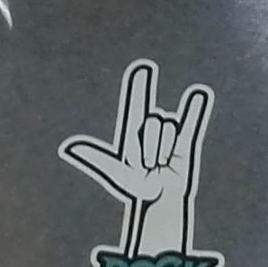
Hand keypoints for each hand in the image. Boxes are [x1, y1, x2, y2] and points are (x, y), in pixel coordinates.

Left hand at [57, 60, 210, 256]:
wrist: (157, 199)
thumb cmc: (134, 186)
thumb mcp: (114, 171)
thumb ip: (93, 157)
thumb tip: (69, 147)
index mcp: (132, 131)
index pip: (136, 104)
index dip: (139, 87)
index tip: (143, 67)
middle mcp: (151, 129)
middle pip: (153, 121)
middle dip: (150, 145)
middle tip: (147, 164)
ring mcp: (169, 134)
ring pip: (169, 127)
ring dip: (164, 150)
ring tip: (160, 164)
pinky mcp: (185, 143)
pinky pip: (192, 122)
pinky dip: (196, 109)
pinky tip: (198, 94)